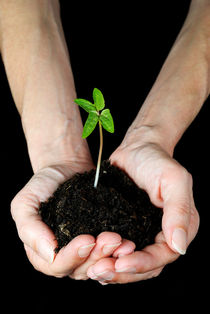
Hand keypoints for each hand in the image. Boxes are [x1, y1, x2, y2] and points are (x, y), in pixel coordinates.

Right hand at [11, 160, 134, 278]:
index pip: (56, 265)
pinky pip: (108, 253)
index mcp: (41, 253)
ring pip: (96, 264)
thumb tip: (48, 253)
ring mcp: (82, 250)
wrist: (65, 169)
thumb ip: (29, 228)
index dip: (72, 257)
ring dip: (111, 255)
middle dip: (97, 256)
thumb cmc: (42, 185)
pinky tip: (129, 242)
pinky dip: (118, 251)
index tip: (88, 239)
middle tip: (113, 239)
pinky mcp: (97, 240)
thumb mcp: (25, 202)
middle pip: (80, 269)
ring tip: (123, 241)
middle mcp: (62, 256)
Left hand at [86, 138, 198, 283]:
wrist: (137, 148)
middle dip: (123, 272)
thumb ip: (179, 212)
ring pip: (130, 262)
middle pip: (145, 266)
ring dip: (113, 270)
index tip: (120, 263)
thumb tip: (180, 247)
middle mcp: (161, 234)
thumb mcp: (174, 181)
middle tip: (99, 272)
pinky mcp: (125, 228)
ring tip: (92, 271)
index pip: (163, 256)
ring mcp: (142, 233)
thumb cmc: (158, 160)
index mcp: (179, 227)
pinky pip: (118, 251)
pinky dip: (107, 259)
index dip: (142, 263)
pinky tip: (92, 263)